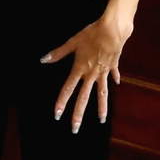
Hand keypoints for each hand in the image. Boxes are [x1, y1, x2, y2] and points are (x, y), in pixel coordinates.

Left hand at [39, 15, 133, 133]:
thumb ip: (58, 53)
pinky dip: (113, 79)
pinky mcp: (112, 66)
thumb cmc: (91, 34)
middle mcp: (91, 74)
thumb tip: (43, 59)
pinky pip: (112, 75)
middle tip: (75, 129)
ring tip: (101, 120)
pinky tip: (116, 84)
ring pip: (102, 94)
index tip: (57, 115)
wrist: (113, 30)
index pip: (68, 89)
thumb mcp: (73, 42)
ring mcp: (103, 72)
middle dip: (78, 114)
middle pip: (83, 98)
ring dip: (101, 107)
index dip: (61, 102)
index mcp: (80, 69)